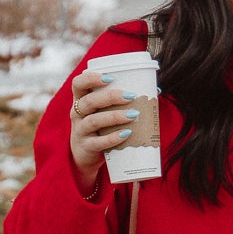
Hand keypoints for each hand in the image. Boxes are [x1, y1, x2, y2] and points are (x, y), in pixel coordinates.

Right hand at [69, 69, 136, 184]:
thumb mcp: (103, 112)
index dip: (91, 78)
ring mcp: (80, 131)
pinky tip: (126, 134)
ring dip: (114, 116)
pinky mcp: (87, 147)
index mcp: (81, 100)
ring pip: (93, 121)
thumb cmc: (100, 127)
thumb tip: (155, 90)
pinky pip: (98, 142)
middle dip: (110, 97)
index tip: (110, 78)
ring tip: (134, 114)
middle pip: (88, 102)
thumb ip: (121, 101)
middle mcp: (77, 114)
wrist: (85, 156)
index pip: (78, 84)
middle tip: (131, 96)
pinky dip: (113, 138)